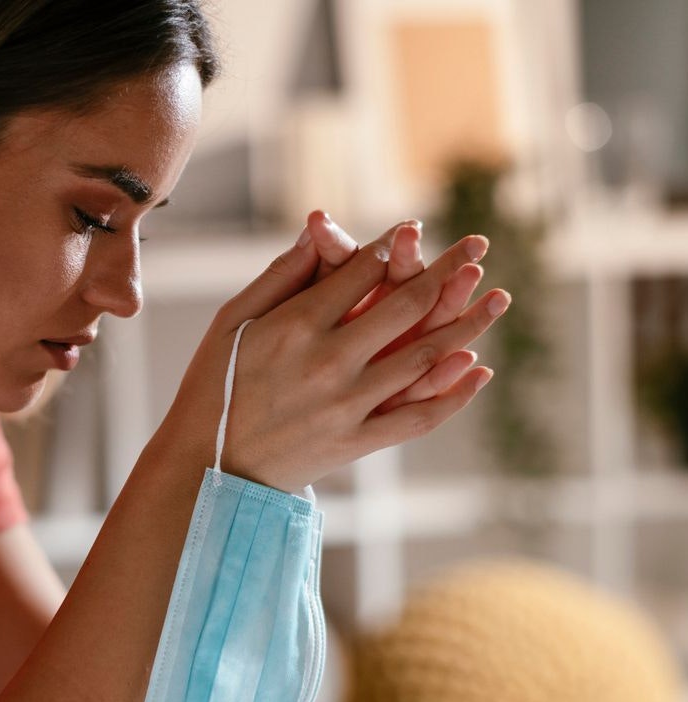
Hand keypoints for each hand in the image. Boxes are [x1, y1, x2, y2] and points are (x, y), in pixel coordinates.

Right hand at [163, 218, 508, 492]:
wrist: (209, 464)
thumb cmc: (213, 385)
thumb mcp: (232, 320)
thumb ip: (280, 276)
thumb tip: (320, 232)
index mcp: (296, 324)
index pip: (362, 271)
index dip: (393, 245)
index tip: (415, 229)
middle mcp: (329, 361)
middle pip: (407, 306)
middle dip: (449, 270)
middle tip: (479, 247)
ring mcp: (347, 405)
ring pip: (425, 358)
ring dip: (468, 325)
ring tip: (499, 299)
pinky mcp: (356, 441)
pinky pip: (417, 417)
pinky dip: (454, 395)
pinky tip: (480, 370)